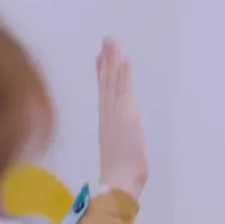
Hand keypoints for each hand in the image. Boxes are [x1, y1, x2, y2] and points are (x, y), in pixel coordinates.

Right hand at [97, 37, 146, 196]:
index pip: (103, 95)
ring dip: (112, 61)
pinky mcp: (125, 114)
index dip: (101, 76)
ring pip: (112, 82)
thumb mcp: (119, 157)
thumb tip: (122, 153)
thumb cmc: (120, 177)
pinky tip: (125, 59)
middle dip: (105, 61)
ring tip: (111, 42)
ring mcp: (115, 113)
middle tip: (105, 42)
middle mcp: (107, 115)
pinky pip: (124, 89)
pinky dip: (124, 73)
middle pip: (106, 83)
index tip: (99, 59)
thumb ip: (120, 150)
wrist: (118, 181)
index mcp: (106, 125)